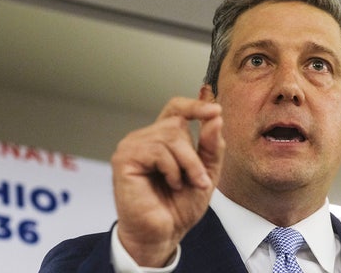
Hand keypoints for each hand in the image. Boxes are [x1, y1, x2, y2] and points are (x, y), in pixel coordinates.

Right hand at [111, 97, 223, 266]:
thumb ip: (211, 146)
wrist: (164, 234)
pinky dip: (172, 169)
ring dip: (187, 164)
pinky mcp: (124, 159)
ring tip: (185, 184)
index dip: (195, 106)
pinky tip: (170, 184)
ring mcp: (132, 146)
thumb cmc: (179, 207)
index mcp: (162, 139)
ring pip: (170, 136)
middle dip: (194, 154)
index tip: (216, 111)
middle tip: (199, 179)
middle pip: (177, 124)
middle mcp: (145, 138)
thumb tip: (215, 118)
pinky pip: (157, 150)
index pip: (176, 109)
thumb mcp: (206, 173)